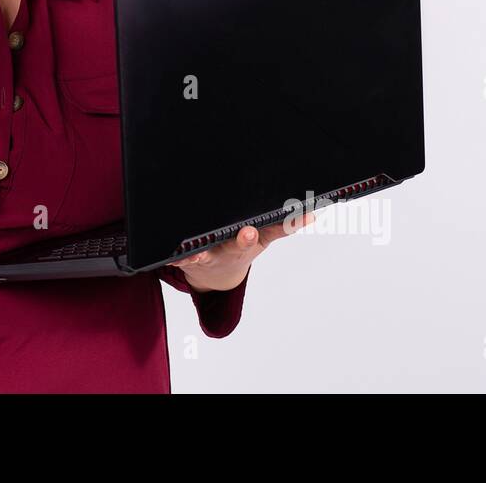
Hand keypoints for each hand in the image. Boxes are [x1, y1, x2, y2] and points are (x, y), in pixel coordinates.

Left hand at [167, 210, 315, 292]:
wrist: (215, 275)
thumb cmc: (240, 245)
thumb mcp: (265, 237)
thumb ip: (284, 224)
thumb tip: (311, 212)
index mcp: (254, 240)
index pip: (273, 231)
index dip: (286, 224)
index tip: (297, 216)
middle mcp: (234, 249)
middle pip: (240, 245)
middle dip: (244, 239)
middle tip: (249, 233)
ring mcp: (212, 255)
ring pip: (208, 254)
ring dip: (203, 254)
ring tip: (196, 252)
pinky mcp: (190, 257)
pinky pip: (183, 258)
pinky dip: (179, 258)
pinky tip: (173, 256)